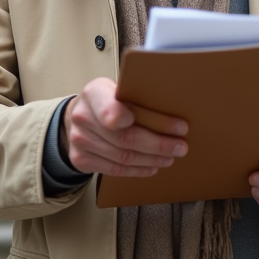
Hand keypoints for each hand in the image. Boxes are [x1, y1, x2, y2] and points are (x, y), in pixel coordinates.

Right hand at [62, 78, 187, 176]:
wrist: (78, 116)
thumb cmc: (105, 100)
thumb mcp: (116, 88)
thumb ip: (136, 96)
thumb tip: (173, 106)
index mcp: (94, 93)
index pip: (115, 110)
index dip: (144, 120)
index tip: (175, 126)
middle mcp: (82, 117)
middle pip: (126, 138)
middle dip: (159, 145)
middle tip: (180, 146)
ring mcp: (80, 141)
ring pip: (123, 157)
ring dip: (152, 159)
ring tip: (170, 157)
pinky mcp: (81, 160)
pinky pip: (115, 170)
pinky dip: (138, 170)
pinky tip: (152, 166)